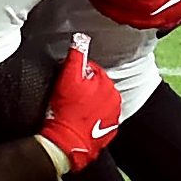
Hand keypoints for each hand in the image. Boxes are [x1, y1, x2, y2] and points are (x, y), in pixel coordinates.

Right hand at [35, 34, 120, 178]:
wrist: (67, 142)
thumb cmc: (66, 110)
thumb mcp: (67, 77)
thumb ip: (75, 55)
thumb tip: (80, 39)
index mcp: (107, 83)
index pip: (92, 69)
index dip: (77, 74)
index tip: (68, 83)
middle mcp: (115, 98)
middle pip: (97, 85)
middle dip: (85, 88)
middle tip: (70, 97)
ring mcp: (114, 116)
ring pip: (100, 102)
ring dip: (90, 102)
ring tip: (75, 110)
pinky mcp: (110, 131)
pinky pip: (102, 118)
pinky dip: (93, 118)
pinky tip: (81, 120)